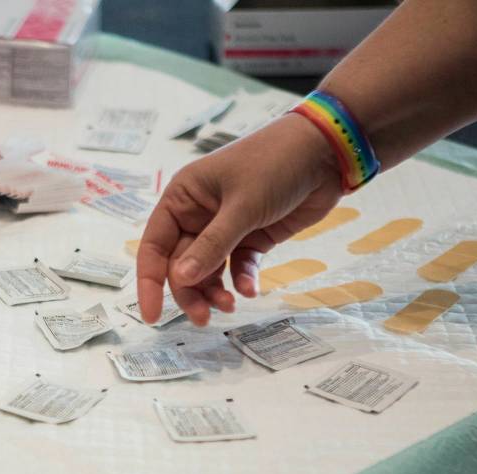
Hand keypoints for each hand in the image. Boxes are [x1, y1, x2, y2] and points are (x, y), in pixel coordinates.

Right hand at [136, 113, 343, 325]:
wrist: (326, 151)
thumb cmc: (274, 164)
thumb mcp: (240, 206)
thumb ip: (211, 246)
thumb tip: (180, 280)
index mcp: (182, 198)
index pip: (154, 246)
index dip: (150, 281)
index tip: (152, 315)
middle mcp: (197, 214)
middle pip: (181, 264)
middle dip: (190, 292)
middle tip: (203, 318)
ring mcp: (225, 228)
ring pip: (209, 271)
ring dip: (215, 291)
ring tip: (230, 306)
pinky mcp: (252, 237)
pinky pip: (239, 266)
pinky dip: (242, 280)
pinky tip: (250, 290)